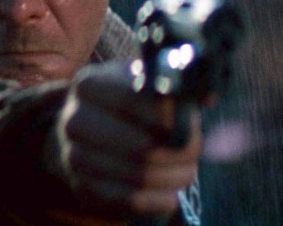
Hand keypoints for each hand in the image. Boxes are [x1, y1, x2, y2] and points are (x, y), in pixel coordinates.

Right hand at [53, 61, 201, 217]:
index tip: (192, 122)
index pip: (134, 102)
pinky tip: (172, 194)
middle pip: (142, 145)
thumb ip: (175, 84)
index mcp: (90, 84)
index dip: (169, 116)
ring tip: (188, 171)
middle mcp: (75, 120)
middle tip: (196, 151)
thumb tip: (207, 97)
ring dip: (174, 177)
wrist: (86, 128)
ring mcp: (75, 156)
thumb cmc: (126, 101)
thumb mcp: (142, 82)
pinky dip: (158, 200)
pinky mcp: (84, 186)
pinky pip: (130, 200)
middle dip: (179, 151)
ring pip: (140, 175)